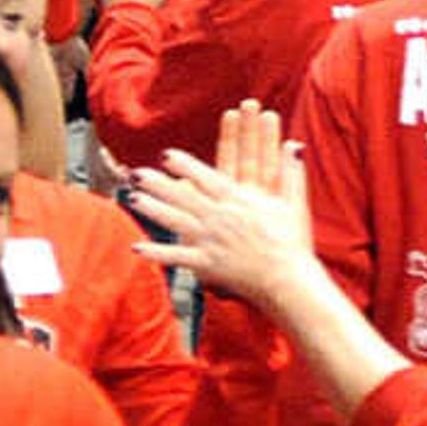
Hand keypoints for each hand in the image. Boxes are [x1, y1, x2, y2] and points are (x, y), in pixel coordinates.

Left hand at [127, 104, 314, 313]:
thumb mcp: (294, 203)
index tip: (166, 155)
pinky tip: (137, 248)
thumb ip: (291, 172)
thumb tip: (294, 145)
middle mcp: (221, 218)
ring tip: (131, 199)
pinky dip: (157, 254)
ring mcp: (212, 241)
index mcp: (238, 201)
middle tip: (136, 173)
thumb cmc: (293, 242)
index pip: (206, 178)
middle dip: (158, 183)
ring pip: (176, 221)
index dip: (184, 165)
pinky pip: (178, 257)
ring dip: (152, 209)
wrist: (289, 280)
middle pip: (183, 196)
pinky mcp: (209, 265)